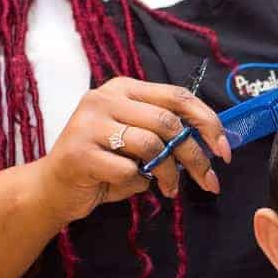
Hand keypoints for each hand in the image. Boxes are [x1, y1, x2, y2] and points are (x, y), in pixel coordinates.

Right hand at [34, 77, 232, 224]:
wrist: (53, 188)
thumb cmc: (103, 164)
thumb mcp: (138, 141)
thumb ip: (167, 134)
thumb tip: (212, 143)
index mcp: (124, 89)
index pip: (178, 96)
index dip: (207, 122)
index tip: (225, 150)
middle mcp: (105, 98)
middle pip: (168, 122)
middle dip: (195, 155)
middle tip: (208, 181)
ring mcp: (89, 124)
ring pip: (151, 146)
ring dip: (168, 174)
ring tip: (168, 189)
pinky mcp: (79, 152)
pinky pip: (128, 170)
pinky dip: (136, 184)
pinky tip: (128, 185)